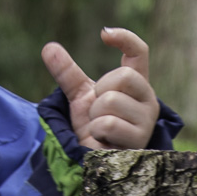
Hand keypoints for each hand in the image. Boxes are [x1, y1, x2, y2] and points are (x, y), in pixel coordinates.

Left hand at [41, 28, 160, 149]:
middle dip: (100, 92)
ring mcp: (147, 121)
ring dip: (95, 116)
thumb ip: (68, 74)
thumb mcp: (80, 98)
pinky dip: (96, 131)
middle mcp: (148, 100)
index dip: (126, 39)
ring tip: (100, 129)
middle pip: (124, 76)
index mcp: (136, 85)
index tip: (103, 34)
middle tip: (98, 110)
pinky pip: (108, 124)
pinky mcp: (140, 140)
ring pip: (112, 101)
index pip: (140, 52)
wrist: (93, 161)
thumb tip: (49, 47)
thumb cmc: (94, 129)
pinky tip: (102, 141)